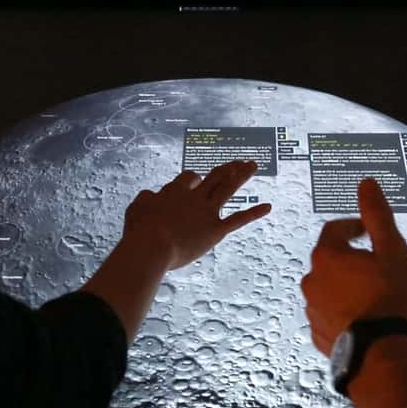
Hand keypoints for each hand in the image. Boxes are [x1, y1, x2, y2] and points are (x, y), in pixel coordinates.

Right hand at [123, 160, 271, 269]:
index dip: (194, 180)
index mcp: (176, 190)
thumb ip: (147, 198)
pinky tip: (268, 207)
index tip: (194, 186)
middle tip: (237, 161)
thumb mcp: (137, 207)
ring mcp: (208, 212)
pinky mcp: (216, 230)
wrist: (152, 246)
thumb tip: (153, 194)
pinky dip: (254, 213)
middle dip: (227, 168)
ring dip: (242, 175)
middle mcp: (195, 196)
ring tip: (253, 165)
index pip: (190, 178)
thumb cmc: (140, 230)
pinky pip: (238, 219)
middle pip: (214, 176)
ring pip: (228, 188)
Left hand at [300, 178, 406, 355]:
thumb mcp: (392, 251)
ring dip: (346, 286)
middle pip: (330, 260)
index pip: (334, 230)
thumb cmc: (390, 298)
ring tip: (373, 295)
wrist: (383, 353)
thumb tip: (366, 184)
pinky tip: (364, 318)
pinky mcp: (318, 334)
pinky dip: (343, 311)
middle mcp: (311, 281)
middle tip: (376, 266)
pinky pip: (330, 314)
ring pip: (328, 288)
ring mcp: (312, 310)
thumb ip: (377, 216)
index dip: (353, 227)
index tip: (368, 232)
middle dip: (351, 259)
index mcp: (327, 257)